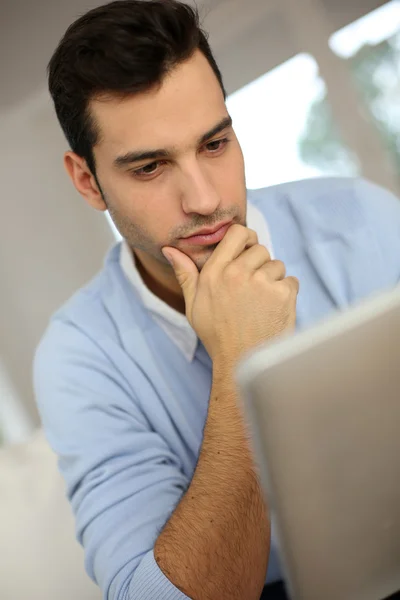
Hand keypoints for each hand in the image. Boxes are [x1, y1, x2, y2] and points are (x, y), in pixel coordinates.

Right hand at [162, 225, 298, 364]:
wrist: (242, 362)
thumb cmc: (217, 335)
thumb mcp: (193, 305)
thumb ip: (185, 274)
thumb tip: (170, 249)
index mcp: (214, 272)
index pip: (237, 233)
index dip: (246, 239)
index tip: (247, 252)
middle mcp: (237, 274)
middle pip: (260, 249)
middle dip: (260, 265)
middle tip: (253, 289)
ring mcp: (261, 283)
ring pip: (277, 265)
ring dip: (273, 279)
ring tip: (262, 303)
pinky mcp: (282, 294)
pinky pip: (291, 281)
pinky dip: (286, 293)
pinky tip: (273, 310)